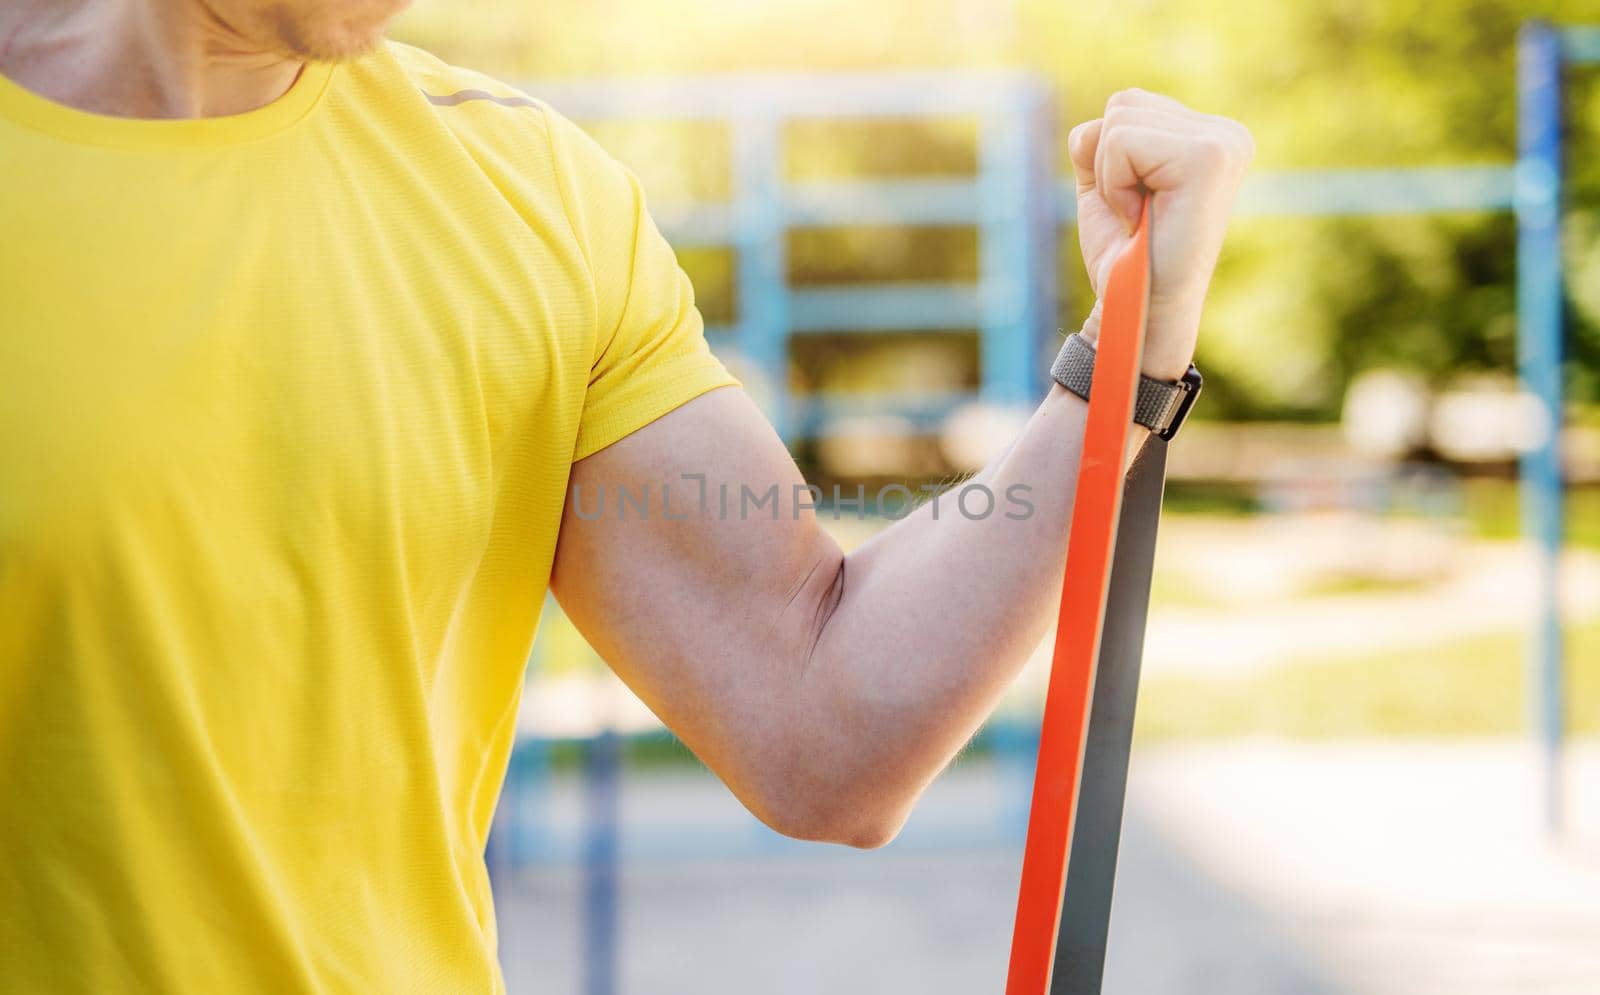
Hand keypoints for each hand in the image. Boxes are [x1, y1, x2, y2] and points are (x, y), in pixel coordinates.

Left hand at [1068, 89, 1252, 379]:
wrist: (1138, 307)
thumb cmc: (1124, 255)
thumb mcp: (1108, 185)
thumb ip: (1102, 143)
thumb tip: (1088, 128)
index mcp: (1210, 136)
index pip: (1129, 104)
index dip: (1110, 158)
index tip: (1138, 205)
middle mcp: (1227, 134)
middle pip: (1123, 103)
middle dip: (1108, 163)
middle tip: (1136, 212)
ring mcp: (1223, 142)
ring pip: (1119, 117)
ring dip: (1110, 175)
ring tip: (1139, 214)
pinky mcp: (1209, 157)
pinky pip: (1121, 141)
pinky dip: (1114, 183)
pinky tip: (1140, 216)